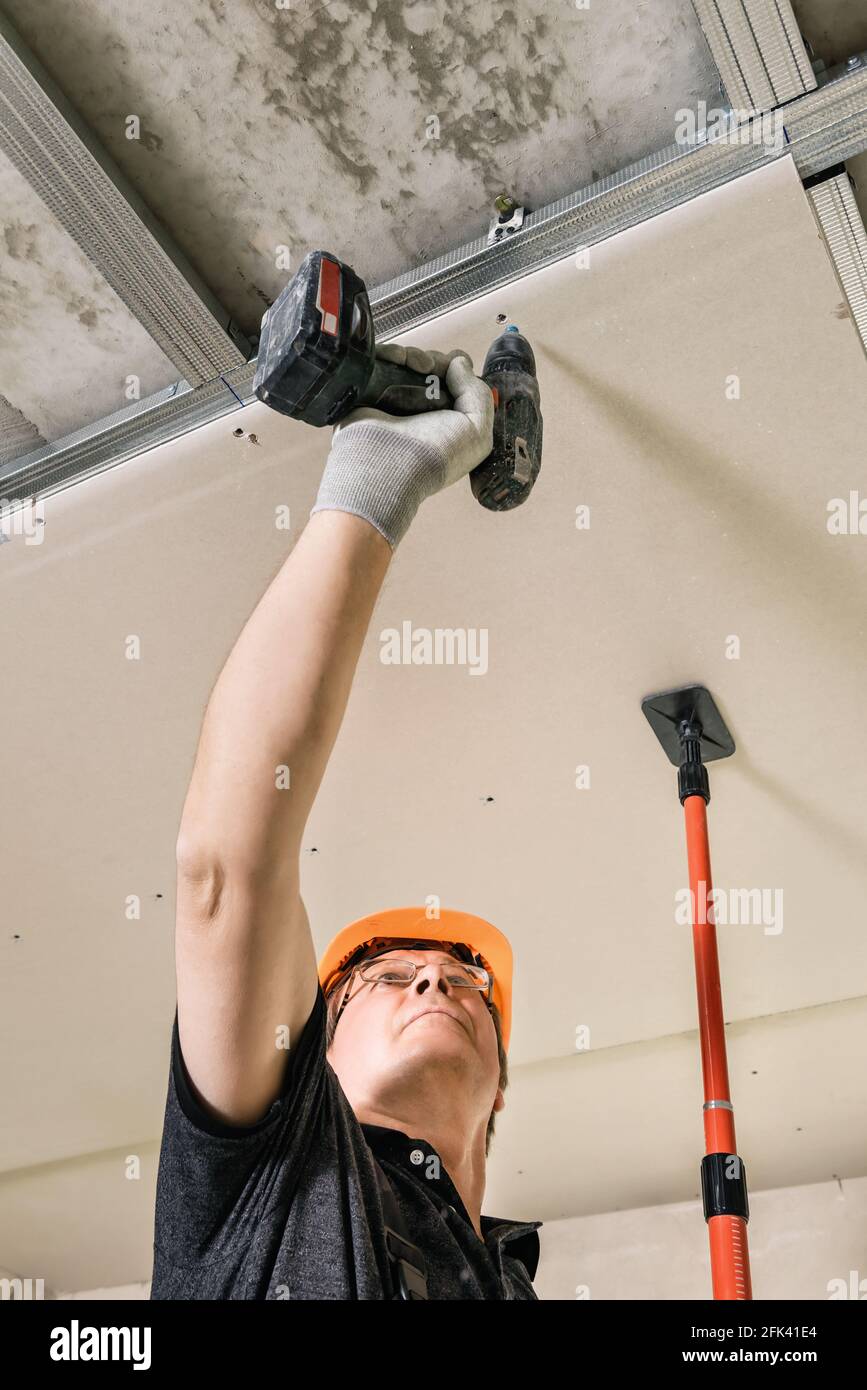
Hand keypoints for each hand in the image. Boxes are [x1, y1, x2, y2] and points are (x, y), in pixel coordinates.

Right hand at [310, 344, 494, 548]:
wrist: (386, 467)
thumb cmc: (435, 455)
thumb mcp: (476, 431)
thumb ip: (478, 393)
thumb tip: (459, 362)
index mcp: (448, 422)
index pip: (457, 383)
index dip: (458, 368)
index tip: (455, 367)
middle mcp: (423, 411)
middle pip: (433, 368)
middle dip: (436, 360)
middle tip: (430, 369)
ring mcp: (395, 401)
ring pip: (408, 363)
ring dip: (414, 355)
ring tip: (412, 364)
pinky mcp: (369, 392)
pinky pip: (381, 362)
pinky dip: (390, 353)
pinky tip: (395, 358)